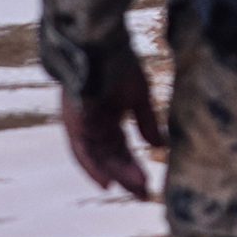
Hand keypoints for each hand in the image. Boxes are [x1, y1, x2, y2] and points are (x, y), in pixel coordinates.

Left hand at [61, 53, 161, 199]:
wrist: (99, 43)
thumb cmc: (120, 64)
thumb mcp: (139, 96)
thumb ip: (147, 123)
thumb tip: (161, 147)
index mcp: (108, 117)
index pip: (121, 148)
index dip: (132, 165)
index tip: (147, 183)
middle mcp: (93, 125)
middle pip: (110, 157)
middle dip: (127, 174)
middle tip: (144, 193)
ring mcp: (83, 125)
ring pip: (99, 157)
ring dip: (116, 174)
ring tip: (135, 187)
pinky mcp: (75, 123)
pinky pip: (83, 151)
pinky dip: (93, 168)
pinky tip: (106, 182)